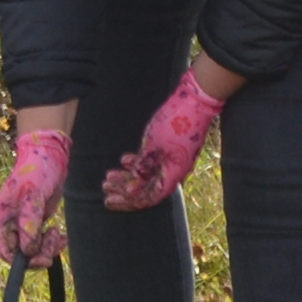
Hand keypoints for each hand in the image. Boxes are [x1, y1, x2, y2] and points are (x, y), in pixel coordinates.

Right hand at [0, 112, 76, 262]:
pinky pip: (43, 241)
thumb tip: (28, 250)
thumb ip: (29, 222)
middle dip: (39, 254)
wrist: (49, 157)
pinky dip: (53, 242)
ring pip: (34, 249)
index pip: (5, 250)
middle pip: (21, 253)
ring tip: (60, 236)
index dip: (22, 261)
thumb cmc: (37, 172)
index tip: (42, 259)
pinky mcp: (37, 222)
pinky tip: (62, 236)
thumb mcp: (33, 195)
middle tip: (56, 245)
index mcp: (3, 217)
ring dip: (48, 248)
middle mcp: (11, 223)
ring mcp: (24, 223)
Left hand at [99, 68, 226, 211]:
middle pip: (147, 189)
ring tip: (109, 175)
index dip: (128, 201)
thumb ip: (142, 169)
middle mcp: (174, 171)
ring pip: (148, 176)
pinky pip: (152, 163)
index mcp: (173, 175)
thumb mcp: (153, 146)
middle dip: (124, 190)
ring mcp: (173, 160)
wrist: (195, 100)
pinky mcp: (171, 149)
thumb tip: (131, 192)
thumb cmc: (175, 122)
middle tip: (105, 187)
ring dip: (128, 176)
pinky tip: (124, 159)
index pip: (148, 198)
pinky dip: (138, 163)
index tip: (109, 199)